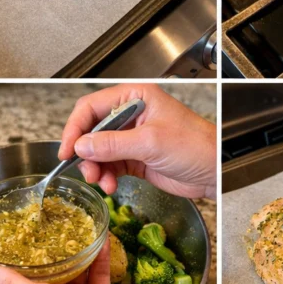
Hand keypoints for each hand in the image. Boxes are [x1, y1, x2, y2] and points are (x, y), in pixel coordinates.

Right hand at [59, 82, 215, 199]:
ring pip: (99, 151)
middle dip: (86, 152)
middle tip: (85, 170)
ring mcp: (132, 138)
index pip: (92, 106)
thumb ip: (113, 144)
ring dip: (96, 168)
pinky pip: (111, 166)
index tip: (67, 149)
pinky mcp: (136, 158)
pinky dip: (106, 176)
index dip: (75, 128)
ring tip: (100, 182)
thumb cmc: (194, 146)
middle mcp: (131, 114)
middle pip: (92, 130)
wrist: (215, 170)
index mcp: (135, 97)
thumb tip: (82, 146)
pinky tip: (110, 185)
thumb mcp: (151, 142)